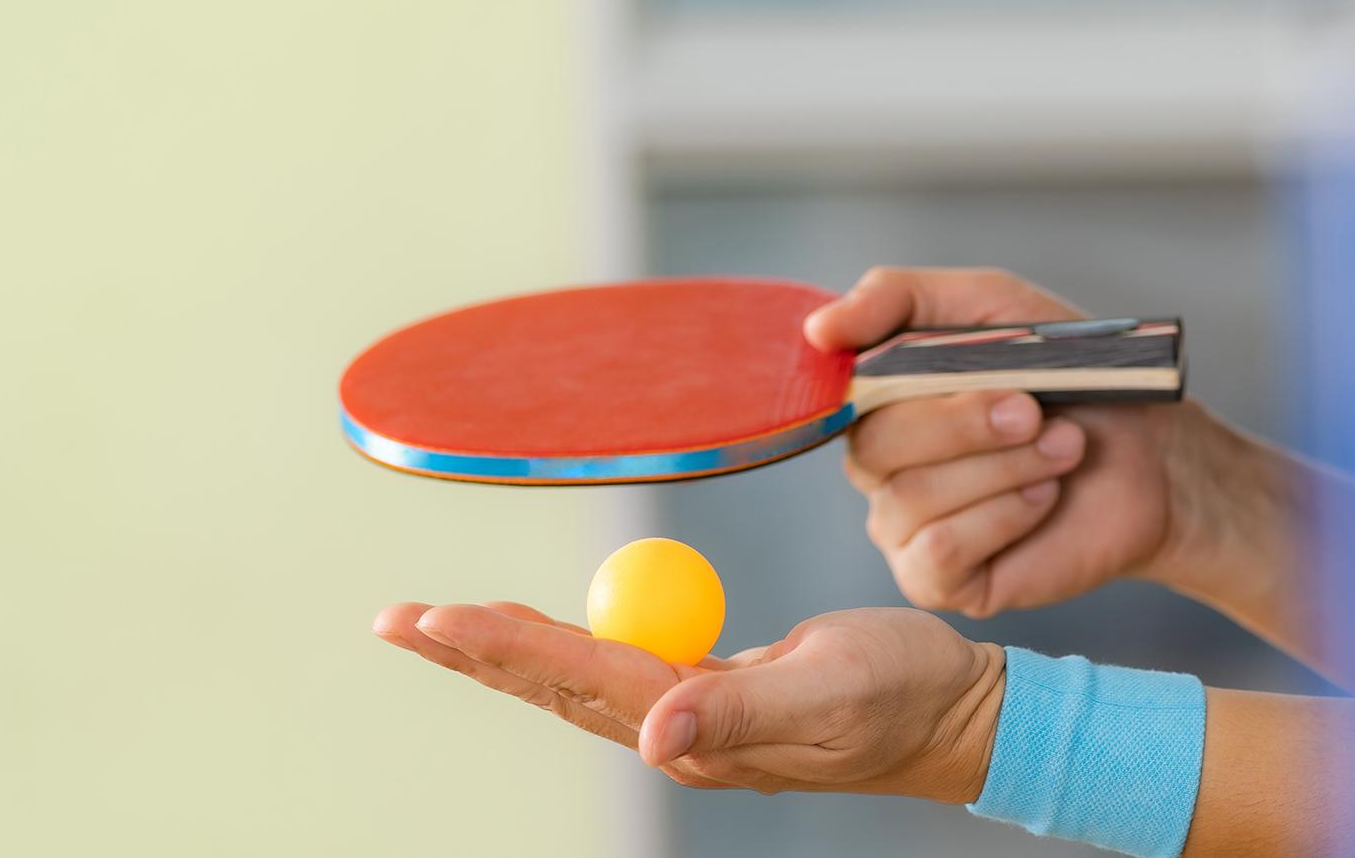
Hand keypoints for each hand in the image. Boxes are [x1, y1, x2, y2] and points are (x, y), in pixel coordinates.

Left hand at [374, 603, 1003, 802]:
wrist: (958, 715)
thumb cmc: (907, 696)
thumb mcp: (833, 691)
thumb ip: (742, 708)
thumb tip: (655, 736)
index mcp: (702, 731)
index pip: (582, 680)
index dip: (506, 646)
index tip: (437, 617)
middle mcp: (682, 732)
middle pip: (554, 688)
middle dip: (473, 654)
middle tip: (396, 620)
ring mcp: (694, 718)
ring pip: (573, 681)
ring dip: (503, 651)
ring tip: (437, 624)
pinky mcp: (711, 696)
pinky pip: (614, 669)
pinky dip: (560, 646)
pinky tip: (532, 632)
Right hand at [807, 267, 1277, 617]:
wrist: (1153, 457)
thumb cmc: (1073, 380)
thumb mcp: (993, 306)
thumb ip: (898, 299)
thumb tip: (818, 330)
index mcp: (880, 397)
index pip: (835, 388)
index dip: (869, 374)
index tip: (922, 364)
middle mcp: (880, 464)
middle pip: (875, 445)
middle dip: (966, 423)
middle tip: (1035, 410)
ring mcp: (903, 525)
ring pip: (912, 498)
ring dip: (1002, 466)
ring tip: (1062, 450)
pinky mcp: (937, 578)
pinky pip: (939, 549)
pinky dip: (1002, 515)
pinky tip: (1044, 498)